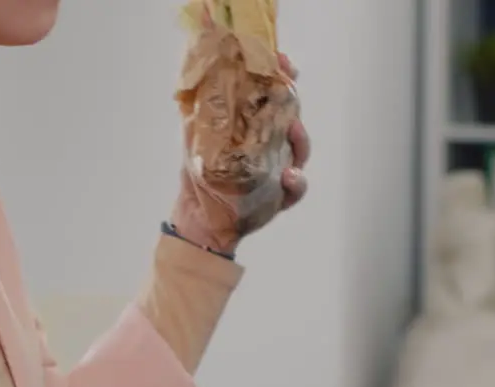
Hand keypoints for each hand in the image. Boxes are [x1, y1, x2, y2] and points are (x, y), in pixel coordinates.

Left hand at [171, 52, 310, 253]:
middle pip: (291, 115)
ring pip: (300, 148)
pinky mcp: (284, 193)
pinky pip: (297, 186)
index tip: (281, 60)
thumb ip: (198, 110)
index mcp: (251, 125)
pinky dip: (297, 182)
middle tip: (289, 89)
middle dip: (293, 101)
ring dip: (300, 139)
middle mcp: (270, 142)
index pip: (271, 93)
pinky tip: (289, 177)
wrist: (201, 218)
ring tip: (293, 132)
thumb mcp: (195, 137)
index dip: (279, 74)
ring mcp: (280, 167)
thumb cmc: (198, 176)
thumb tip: (196, 77)